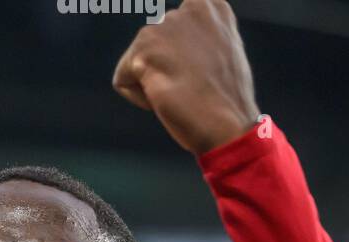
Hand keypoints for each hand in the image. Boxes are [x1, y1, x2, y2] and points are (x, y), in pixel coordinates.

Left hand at [112, 0, 260, 154]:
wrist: (226, 123)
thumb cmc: (225, 100)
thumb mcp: (218, 54)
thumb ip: (196, 41)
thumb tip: (175, 49)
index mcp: (208, 6)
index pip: (169, 36)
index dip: (179, 65)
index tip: (200, 76)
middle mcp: (185, 8)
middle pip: (150, 48)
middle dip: (164, 71)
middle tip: (191, 87)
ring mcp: (164, 26)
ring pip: (135, 63)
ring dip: (153, 84)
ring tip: (182, 92)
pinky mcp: (144, 49)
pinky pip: (122, 81)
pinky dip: (139, 99)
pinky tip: (165, 98)